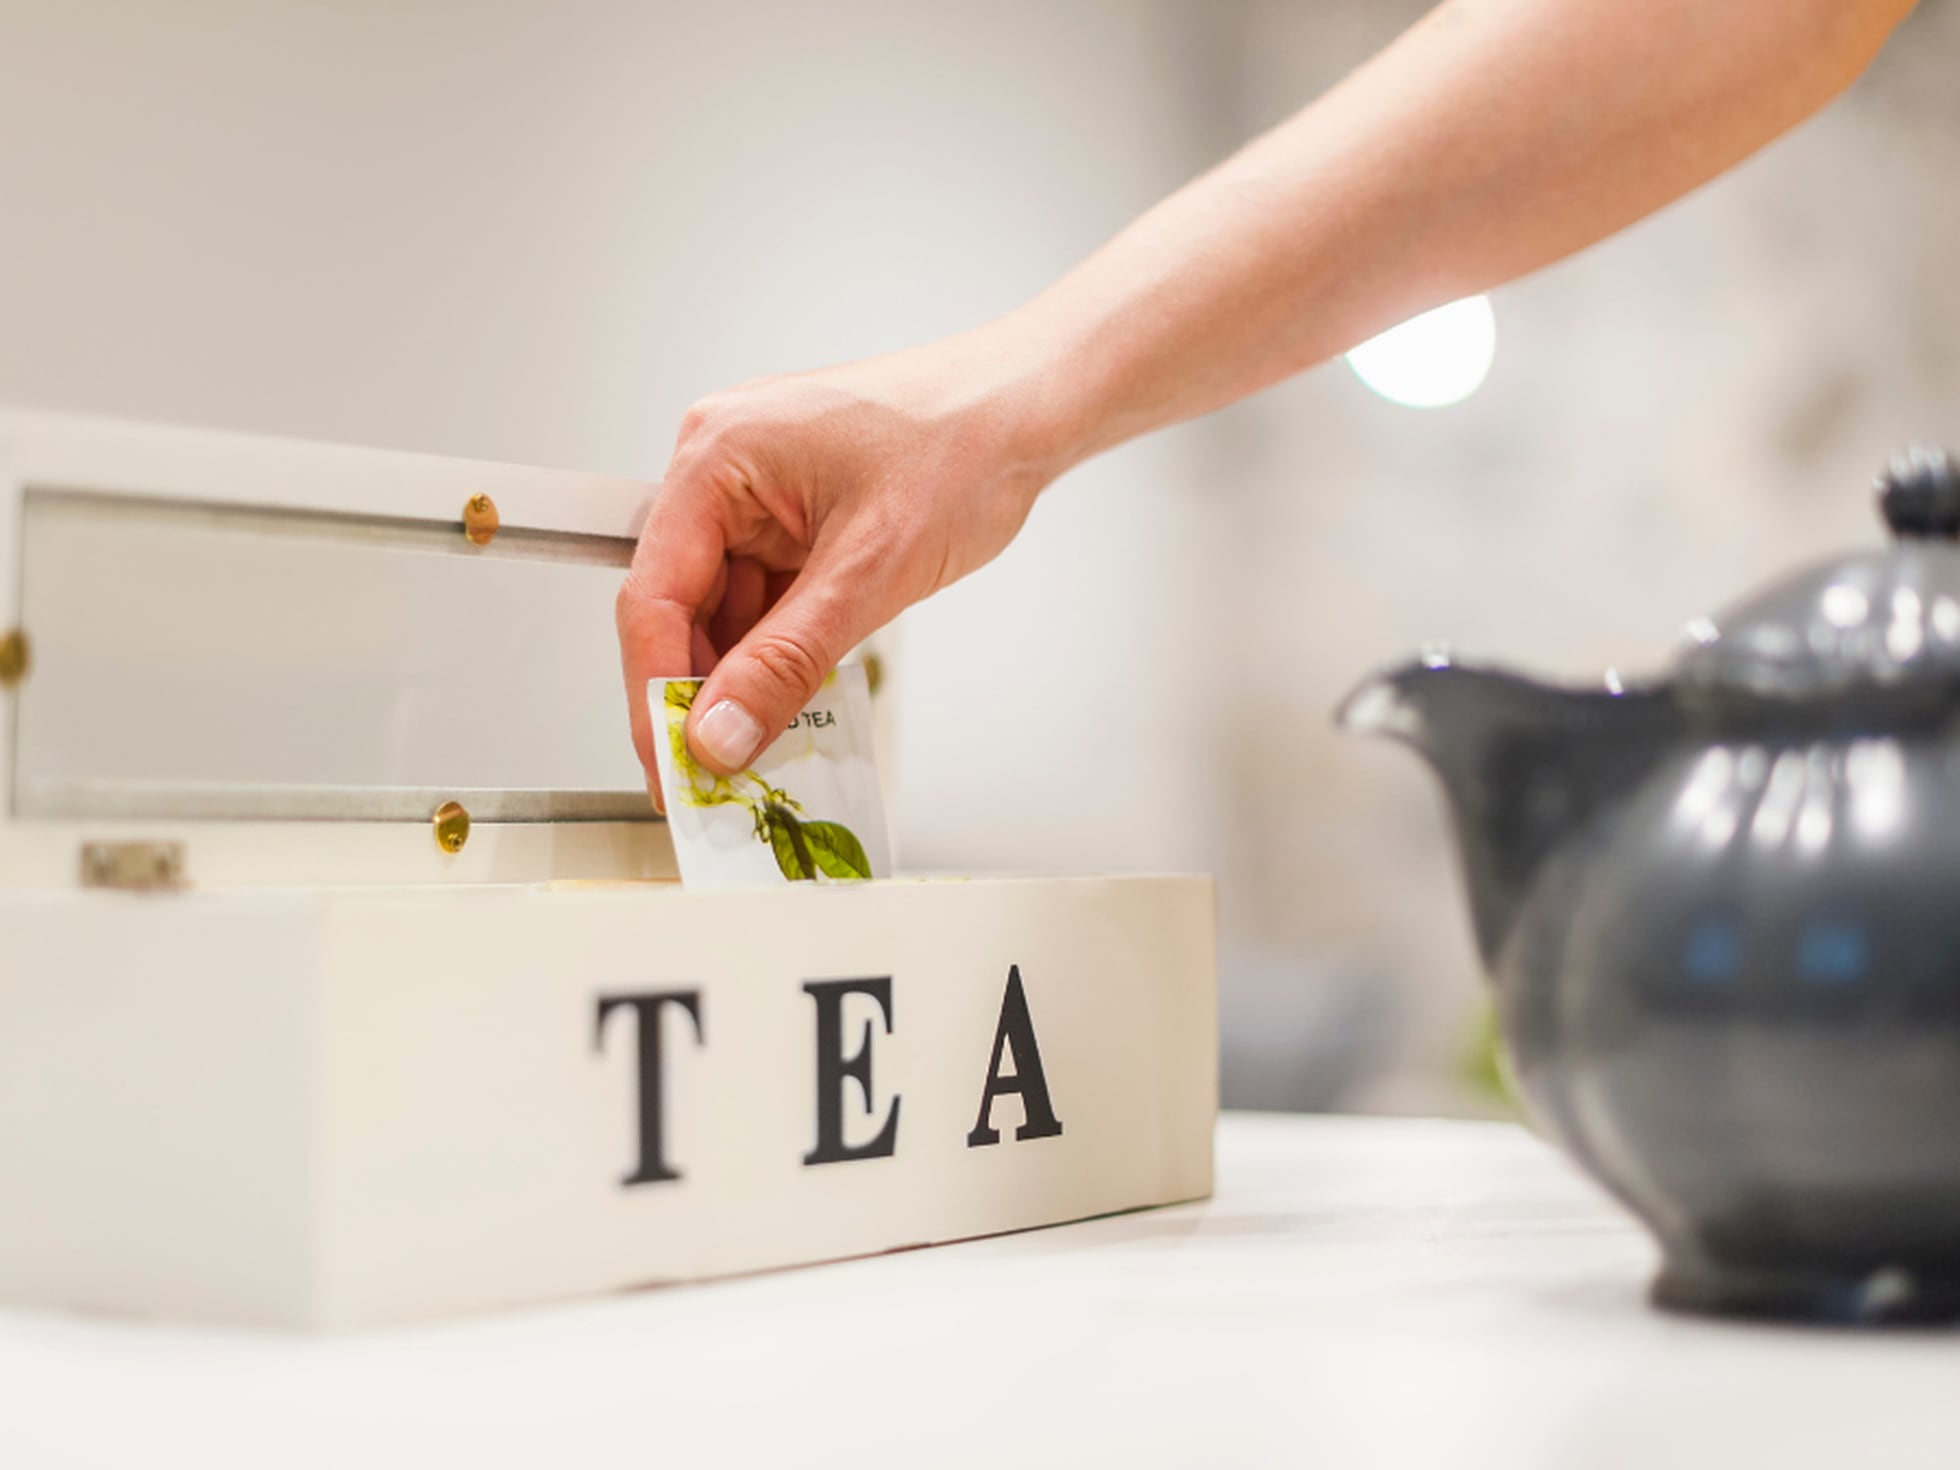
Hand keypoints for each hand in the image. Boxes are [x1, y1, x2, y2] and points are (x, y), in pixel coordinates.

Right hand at [617, 328, 1071, 798]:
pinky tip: (792, 694)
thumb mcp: (870, 570)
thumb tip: (721, 732)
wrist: (1026, 410)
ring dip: (743, 677)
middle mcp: (723, 468)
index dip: (654, 692)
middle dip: (698, 693)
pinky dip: (777, 650)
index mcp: (717, 456)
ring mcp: (756, 492)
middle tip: (710, 774)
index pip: (654, 594)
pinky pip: (764, 598)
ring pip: (724, 611)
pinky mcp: (792, 515)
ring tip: (760, 744)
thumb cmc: (962, 445)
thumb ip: (786, 659)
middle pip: (680, 606)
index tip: (669, 765)